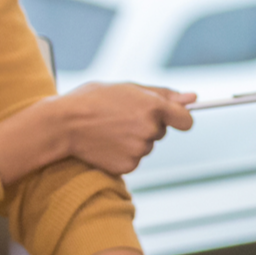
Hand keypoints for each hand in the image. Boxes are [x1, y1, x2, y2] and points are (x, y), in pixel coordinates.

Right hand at [53, 82, 195, 175]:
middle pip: (161, 131)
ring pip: (146, 145)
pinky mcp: (128, 166)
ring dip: (133, 139)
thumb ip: (163, 94)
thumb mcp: (128, 88)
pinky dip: (123, 153)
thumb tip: (194, 98)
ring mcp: (139, 150)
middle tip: (119, 117)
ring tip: (109, 129)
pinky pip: (134, 159)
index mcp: (153, 107)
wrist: (62, 124)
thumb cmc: (93, 100)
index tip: (173, 119)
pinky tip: (106, 143)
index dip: (179, 119)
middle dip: (146, 124)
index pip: (185, 120)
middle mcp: (150, 130)